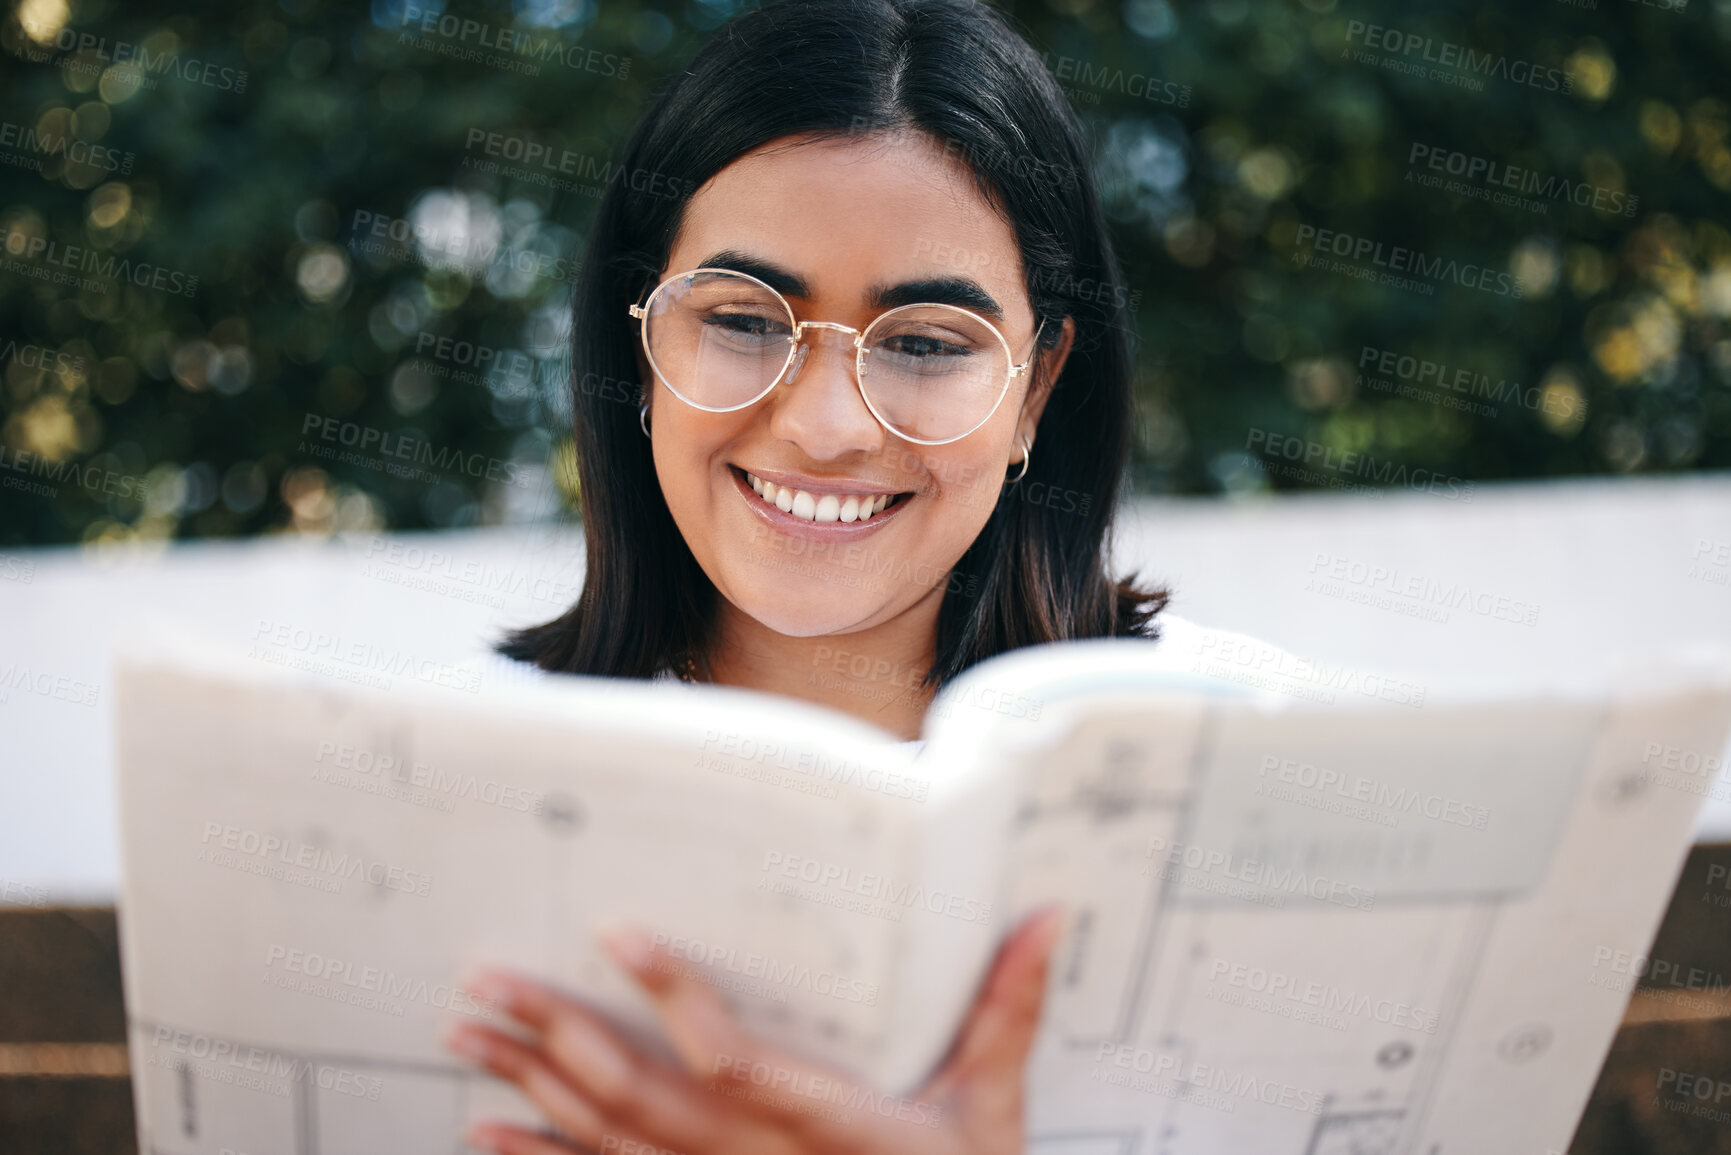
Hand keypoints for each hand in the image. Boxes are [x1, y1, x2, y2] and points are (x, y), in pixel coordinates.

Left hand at [444, 908, 1063, 1154]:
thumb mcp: (994, 1115)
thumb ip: (1007, 1013)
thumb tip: (1045, 918)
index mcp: (829, 1128)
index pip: (734, 1060)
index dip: (675, 997)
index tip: (618, 934)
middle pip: (642, 1101)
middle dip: (559, 1037)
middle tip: (488, 981)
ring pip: (609, 1145)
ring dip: (533, 1087)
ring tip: (470, 1031)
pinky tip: (485, 1131)